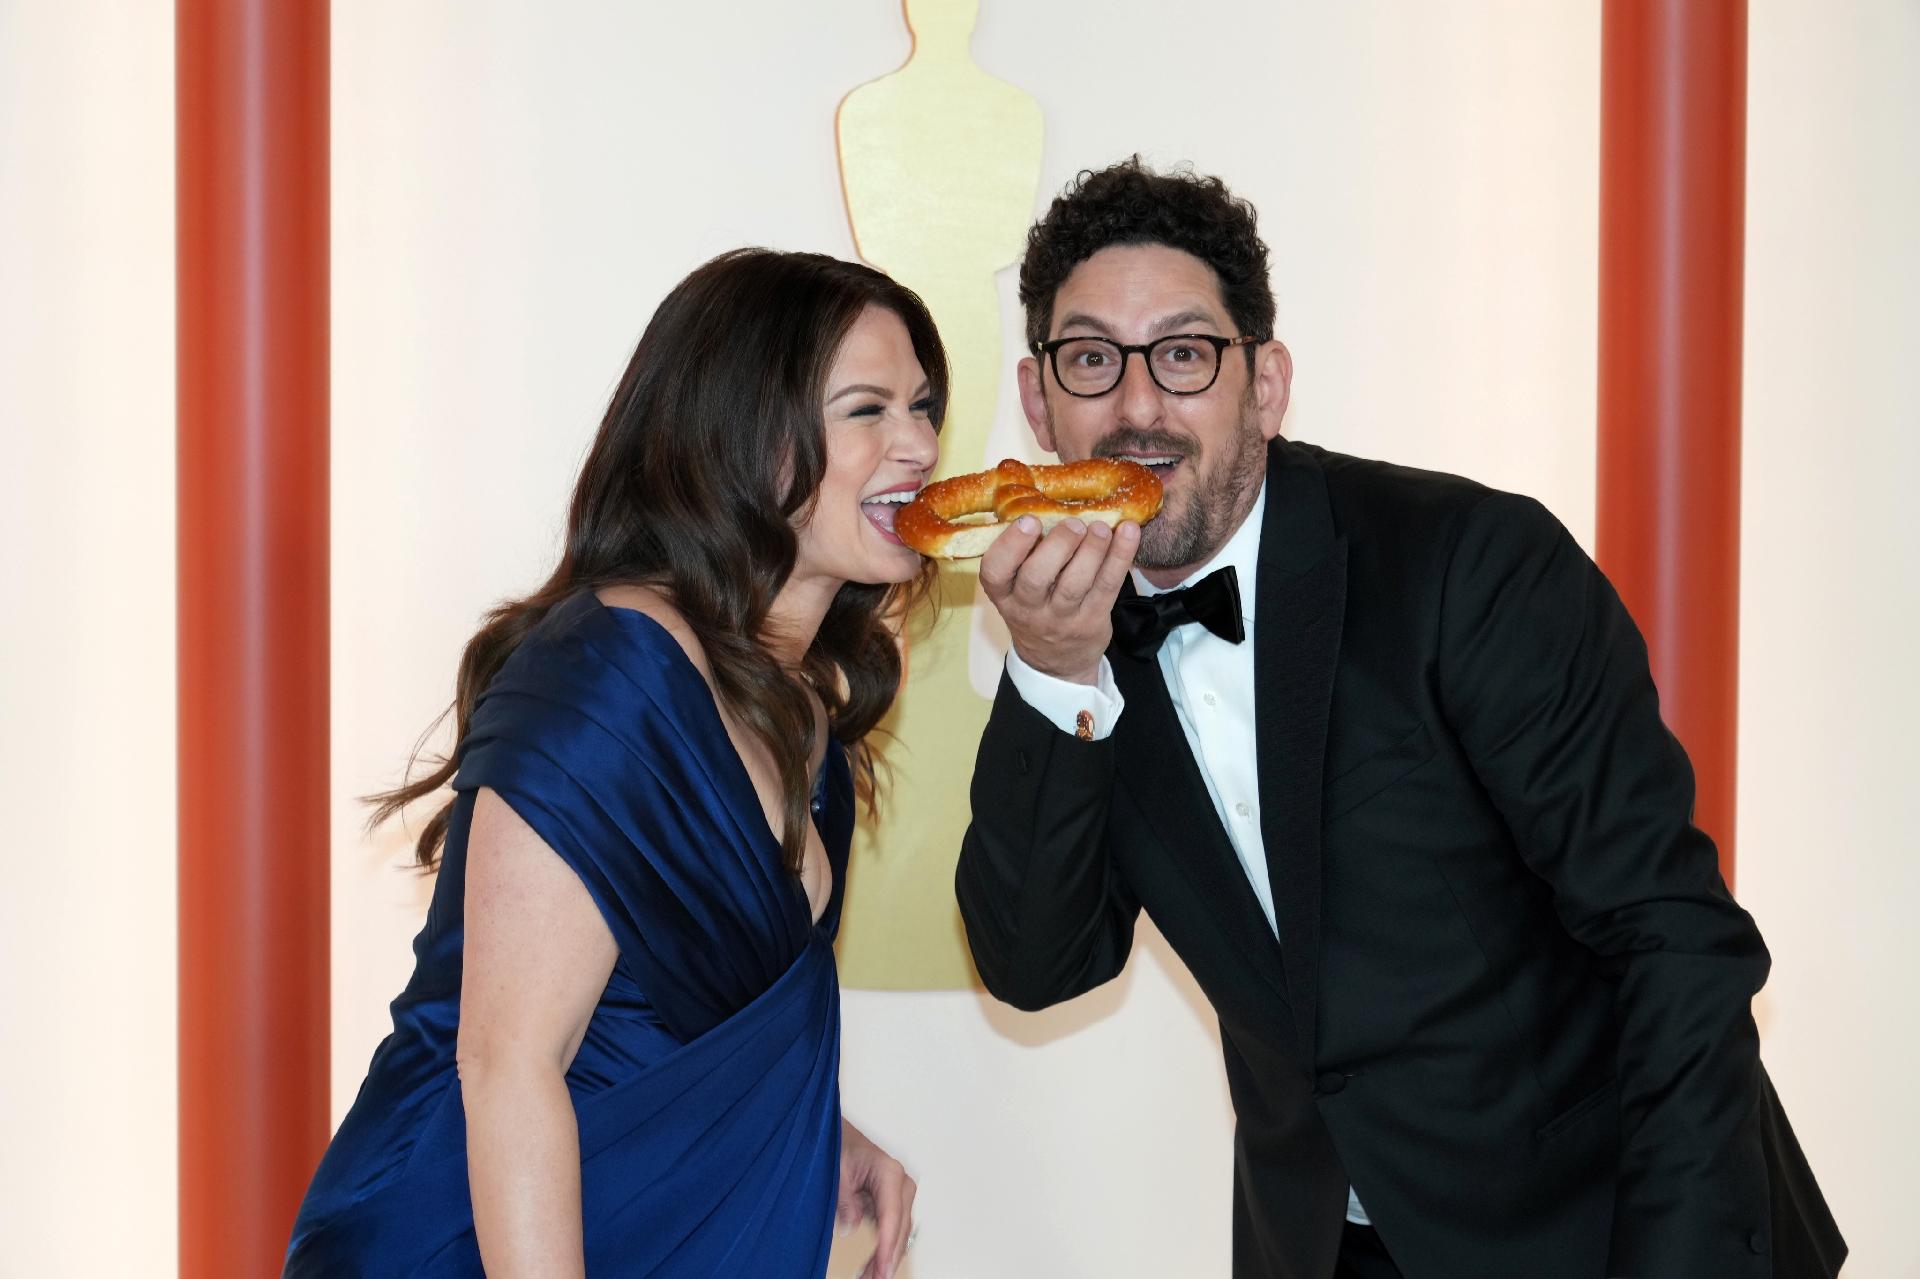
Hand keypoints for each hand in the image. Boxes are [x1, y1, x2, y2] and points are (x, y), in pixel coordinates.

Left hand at [838, 1118, 915, 1278]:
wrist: (838, 1134)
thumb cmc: (839, 1145)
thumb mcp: (836, 1171)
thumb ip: (845, 1199)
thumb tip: (851, 1227)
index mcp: (889, 1173)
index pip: (892, 1216)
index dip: (887, 1246)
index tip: (882, 1269)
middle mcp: (901, 1184)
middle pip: (900, 1229)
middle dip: (888, 1259)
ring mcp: (899, 1194)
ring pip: (899, 1233)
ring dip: (887, 1257)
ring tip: (869, 1278)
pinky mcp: (891, 1202)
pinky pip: (892, 1230)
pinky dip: (884, 1248)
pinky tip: (873, 1266)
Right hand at [978, 516, 1140, 684]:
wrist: (1055, 662)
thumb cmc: (1035, 609)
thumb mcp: (1016, 591)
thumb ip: (1026, 556)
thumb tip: (1052, 503)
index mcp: (1003, 594)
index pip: (994, 572)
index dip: (1010, 545)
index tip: (1029, 520)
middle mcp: (1028, 609)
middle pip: (1036, 578)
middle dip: (1057, 546)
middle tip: (1074, 524)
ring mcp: (1061, 618)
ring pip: (1075, 584)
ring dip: (1092, 550)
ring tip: (1101, 527)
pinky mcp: (1092, 621)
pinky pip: (1108, 586)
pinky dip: (1120, 557)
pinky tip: (1128, 532)